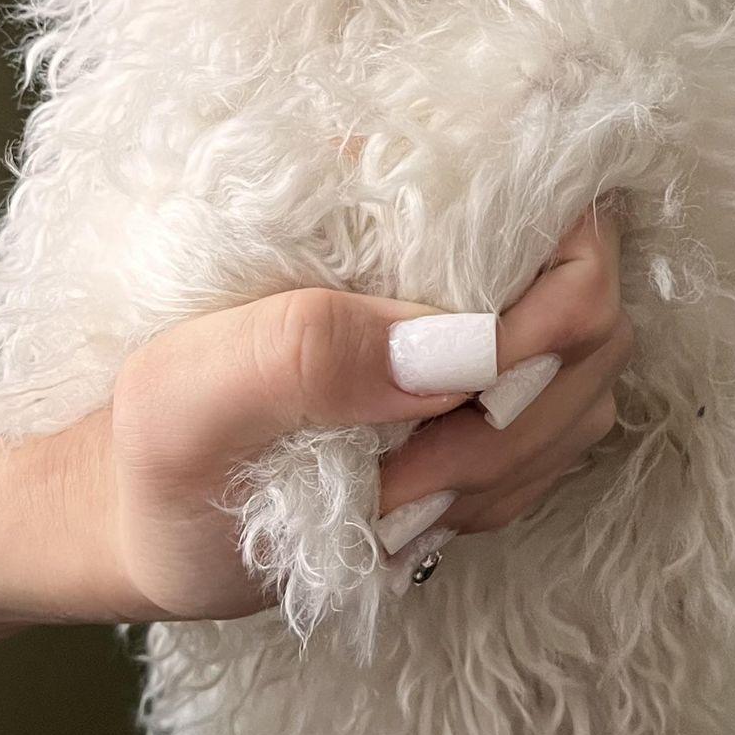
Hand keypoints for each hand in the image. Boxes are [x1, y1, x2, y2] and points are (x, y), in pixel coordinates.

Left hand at [14, 205, 631, 622]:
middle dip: (506, 426)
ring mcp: (485, 335)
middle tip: (394, 478)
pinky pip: (555, 458)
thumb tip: (455, 347)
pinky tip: (411, 510)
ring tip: (385, 496)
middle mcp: (453, 259)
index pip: (564, 218)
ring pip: (583, 399)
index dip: (542, 319)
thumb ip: (306, 353)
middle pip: (593, 324)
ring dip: (495, 474)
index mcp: (390, 212)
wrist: (141, 522)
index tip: (450, 401)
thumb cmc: (151, 448)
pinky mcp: (491, 405)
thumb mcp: (190, 398)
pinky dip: (492, 502)